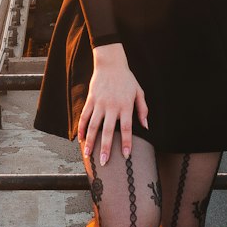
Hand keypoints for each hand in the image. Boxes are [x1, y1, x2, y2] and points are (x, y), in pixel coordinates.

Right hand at [77, 44, 148, 163]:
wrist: (110, 63)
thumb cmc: (127, 79)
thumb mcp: (139, 92)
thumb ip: (143, 109)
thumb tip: (146, 126)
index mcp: (125, 105)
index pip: (127, 128)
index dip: (127, 143)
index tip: (126, 156)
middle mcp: (112, 106)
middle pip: (108, 131)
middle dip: (106, 148)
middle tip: (104, 162)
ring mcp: (99, 103)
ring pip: (93, 126)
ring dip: (90, 142)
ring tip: (88, 155)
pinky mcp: (91, 100)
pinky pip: (84, 116)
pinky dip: (81, 128)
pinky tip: (80, 139)